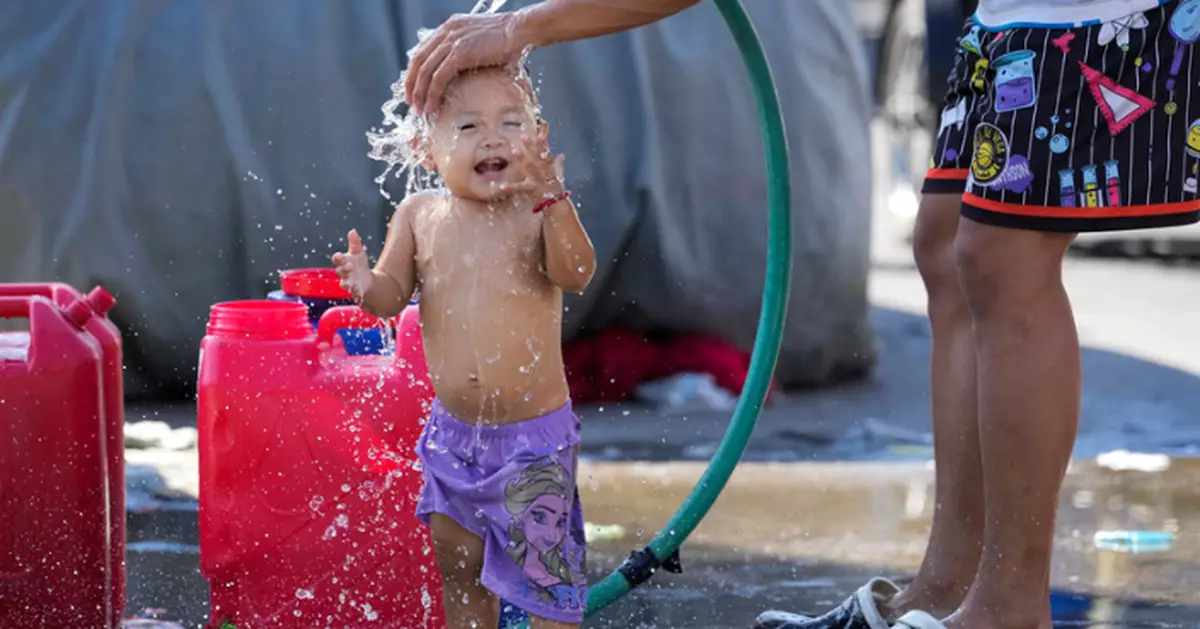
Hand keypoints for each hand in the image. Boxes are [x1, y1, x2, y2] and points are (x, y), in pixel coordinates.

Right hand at [331, 229, 372, 303]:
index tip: (342, 255)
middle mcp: (344, 273)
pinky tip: (360, 293)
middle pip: (340, 271)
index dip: (338, 257)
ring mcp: (349, 283)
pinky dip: (357, 293)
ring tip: (352, 283)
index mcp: (343, 262)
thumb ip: (355, 243)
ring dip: (347, 283)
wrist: (366, 281)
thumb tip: (353, 231)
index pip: (337, 259)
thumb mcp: (358, 253)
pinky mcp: (356, 291)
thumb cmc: (359, 265)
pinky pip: (354, 293)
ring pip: (344, 284)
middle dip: (344, 269)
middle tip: (350, 266)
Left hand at [405, 12, 528, 116]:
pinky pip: (439, 77)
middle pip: (419, 61)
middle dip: (412, 84)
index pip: (422, 50)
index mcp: (448, 28)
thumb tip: (461, 67)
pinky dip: (433, 93)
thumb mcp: (479, 39)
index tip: (413, 87)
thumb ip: (465, 49)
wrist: (520, 30)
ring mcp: (452, 42)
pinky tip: (432, 105)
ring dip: (420, 93)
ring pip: (426, 71)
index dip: (414, 71)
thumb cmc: (508, 38)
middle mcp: (446, 32)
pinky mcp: (460, 53)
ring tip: (420, 109)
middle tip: (411, 102)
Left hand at [492, 134, 565, 202]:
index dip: (543, 144)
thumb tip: (561, 155)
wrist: (556, 205)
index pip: (546, 154)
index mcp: (549, 168)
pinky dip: (510, 187)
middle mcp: (543, 172)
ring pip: (529, 169)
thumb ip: (559, 164)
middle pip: (537, 158)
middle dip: (531, 148)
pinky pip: (519, 188)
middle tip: (524, 137)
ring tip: (514, 150)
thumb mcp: (559, 175)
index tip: (540, 135)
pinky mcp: (530, 190)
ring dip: (522, 160)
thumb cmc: (556, 189)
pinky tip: (501, 186)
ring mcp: (537, 180)